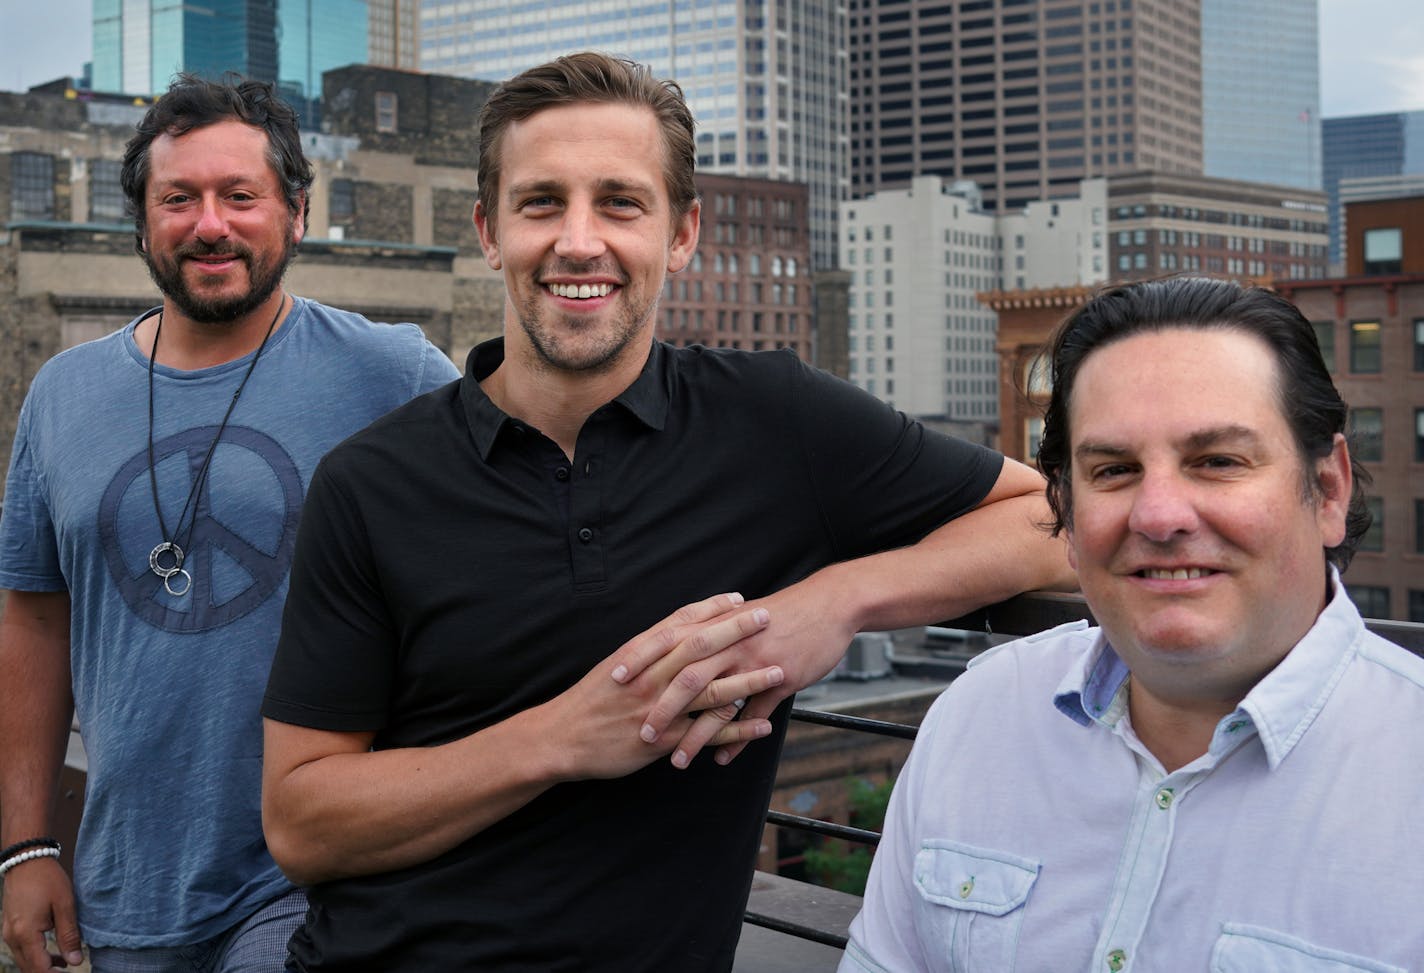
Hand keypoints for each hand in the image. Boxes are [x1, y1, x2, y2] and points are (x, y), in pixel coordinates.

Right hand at [1, 856, 83, 971]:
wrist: (26, 860)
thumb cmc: (47, 879)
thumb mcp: (64, 905)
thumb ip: (69, 935)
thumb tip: (75, 962)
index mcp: (25, 934)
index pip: (39, 968)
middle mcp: (12, 938)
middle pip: (29, 968)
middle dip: (48, 972)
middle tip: (69, 969)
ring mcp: (8, 933)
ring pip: (24, 961)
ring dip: (43, 966)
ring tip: (66, 962)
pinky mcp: (10, 928)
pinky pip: (22, 950)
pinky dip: (36, 956)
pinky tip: (54, 953)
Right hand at [541, 593, 783, 779]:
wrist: (561, 737)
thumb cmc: (589, 700)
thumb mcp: (616, 665)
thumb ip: (646, 651)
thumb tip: (674, 634)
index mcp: (640, 654)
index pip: (681, 623)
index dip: (712, 610)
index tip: (739, 598)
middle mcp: (652, 676)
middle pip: (701, 647)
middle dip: (736, 632)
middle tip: (767, 618)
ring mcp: (659, 708)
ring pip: (711, 690)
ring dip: (748, 680)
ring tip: (779, 671)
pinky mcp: (662, 740)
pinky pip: (707, 735)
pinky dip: (736, 731)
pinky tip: (762, 726)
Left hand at [611, 575, 857, 766]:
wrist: (828, 604)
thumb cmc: (781, 611)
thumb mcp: (740, 615)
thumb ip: (711, 631)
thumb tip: (682, 643)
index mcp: (715, 624)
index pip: (668, 640)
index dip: (641, 658)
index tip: (615, 679)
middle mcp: (730, 642)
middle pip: (687, 676)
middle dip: (661, 707)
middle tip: (640, 733)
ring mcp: (754, 662)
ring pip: (717, 702)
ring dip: (695, 735)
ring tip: (677, 761)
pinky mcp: (780, 678)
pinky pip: (754, 715)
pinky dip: (737, 739)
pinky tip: (723, 759)